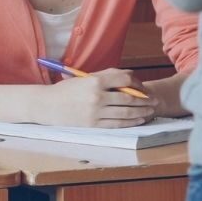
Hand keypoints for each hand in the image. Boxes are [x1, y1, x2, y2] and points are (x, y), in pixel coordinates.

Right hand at [37, 69, 155, 127]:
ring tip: (150, 111)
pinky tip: (138, 120)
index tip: (144, 88)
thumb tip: (129, 76)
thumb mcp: (84, 78)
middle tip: (155, 101)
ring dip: (141, 112)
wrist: (46, 105)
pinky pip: (118, 124)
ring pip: (126, 112)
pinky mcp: (94, 124)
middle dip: (145, 100)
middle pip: (129, 98)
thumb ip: (105, 76)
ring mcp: (96, 112)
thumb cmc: (66, 90)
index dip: (137, 83)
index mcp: (94, 81)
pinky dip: (131, 122)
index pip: (124, 79)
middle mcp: (97, 96)